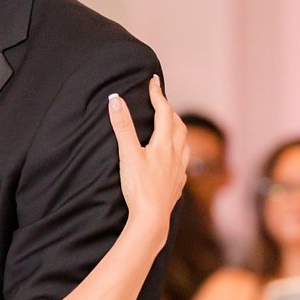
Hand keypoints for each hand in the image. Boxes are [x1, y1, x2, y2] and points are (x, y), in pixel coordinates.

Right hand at [109, 75, 187, 237]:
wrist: (152, 218)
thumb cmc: (139, 187)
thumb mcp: (127, 154)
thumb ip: (122, 126)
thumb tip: (115, 100)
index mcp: (164, 144)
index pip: (164, 112)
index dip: (157, 95)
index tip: (153, 81)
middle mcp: (176, 154)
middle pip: (178, 125)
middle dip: (168, 110)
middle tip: (159, 101)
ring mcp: (179, 170)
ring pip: (184, 143)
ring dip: (177, 129)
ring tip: (170, 125)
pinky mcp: (177, 184)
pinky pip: (183, 161)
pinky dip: (179, 151)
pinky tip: (174, 157)